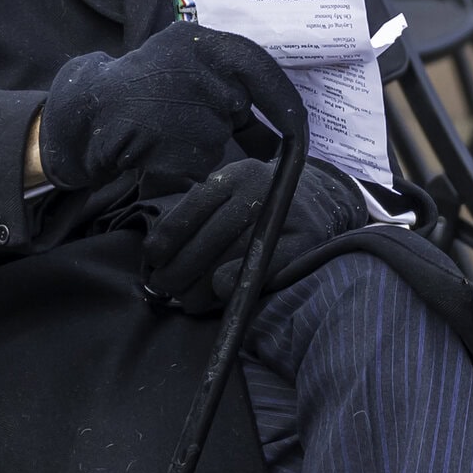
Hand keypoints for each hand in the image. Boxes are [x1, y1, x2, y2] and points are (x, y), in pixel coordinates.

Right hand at [38, 22, 302, 190]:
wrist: (89, 110)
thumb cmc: (145, 88)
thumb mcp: (188, 69)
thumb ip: (230, 86)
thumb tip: (281, 125)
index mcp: (197, 40)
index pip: (257, 66)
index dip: (280, 99)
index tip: (296, 126)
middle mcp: (191, 65)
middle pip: (235, 105)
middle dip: (223, 120)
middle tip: (186, 119)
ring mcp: (179, 103)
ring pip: (215, 137)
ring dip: (199, 143)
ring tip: (162, 127)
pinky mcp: (168, 139)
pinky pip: (195, 161)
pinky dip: (183, 161)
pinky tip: (156, 145)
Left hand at [142, 157, 367, 311]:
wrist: (320, 198)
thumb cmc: (262, 199)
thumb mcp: (232, 191)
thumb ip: (199, 212)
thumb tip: (158, 250)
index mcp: (236, 175)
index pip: (193, 207)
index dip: (168, 236)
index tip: (152, 258)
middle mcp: (259, 190)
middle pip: (209, 237)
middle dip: (179, 268)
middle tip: (162, 286)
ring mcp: (282, 215)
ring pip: (230, 256)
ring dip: (200, 284)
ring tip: (184, 298)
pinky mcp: (303, 241)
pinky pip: (262, 266)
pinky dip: (235, 282)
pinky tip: (218, 291)